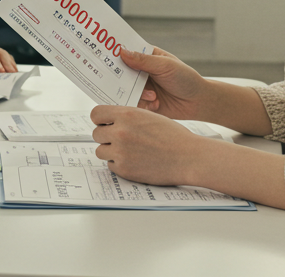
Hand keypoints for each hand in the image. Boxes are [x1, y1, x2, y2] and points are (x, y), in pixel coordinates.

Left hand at [91, 106, 206, 186]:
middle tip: (121, 139)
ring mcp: (121, 152)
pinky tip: (135, 161)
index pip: (96, 114)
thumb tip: (108, 120)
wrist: (189, 157)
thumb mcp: (148, 116)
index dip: (101, 119)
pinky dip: (119, 164)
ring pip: (100, 151)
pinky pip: (111, 165)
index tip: (106, 123)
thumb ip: (127, 117)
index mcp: (126, 115)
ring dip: (111, 151)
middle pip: (96, 134)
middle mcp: (120, 132)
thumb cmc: (173, 136)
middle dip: (106, 137)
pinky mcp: (124, 170)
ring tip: (129, 151)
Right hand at [121, 46, 208, 120]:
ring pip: (125, 89)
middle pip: (120, 72)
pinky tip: (155, 104)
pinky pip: (132, 104)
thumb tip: (122, 51)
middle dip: (122, 78)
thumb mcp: (166, 65)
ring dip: (138, 94)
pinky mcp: (142, 103)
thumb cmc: (186, 79)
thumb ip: (144, 60)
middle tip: (126, 82)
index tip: (104, 55)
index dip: (114, 53)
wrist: (198, 103)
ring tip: (153, 96)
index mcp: (146, 57)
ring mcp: (140, 88)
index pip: (126, 52)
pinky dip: (143, 105)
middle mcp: (140, 72)